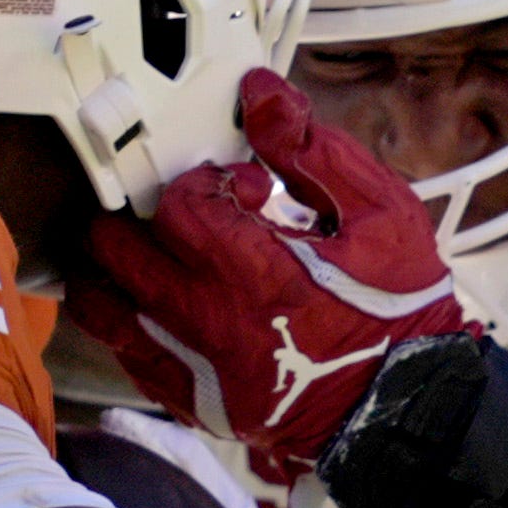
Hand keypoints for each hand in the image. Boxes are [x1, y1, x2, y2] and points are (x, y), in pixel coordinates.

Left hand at [68, 70, 466, 463]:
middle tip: (179, 214)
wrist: (405, 410)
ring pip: (102, 307)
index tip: (241, 192)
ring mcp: (194, 370)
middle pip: (114, 249)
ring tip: (149, 253)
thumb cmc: (399, 315)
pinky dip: (131, 321)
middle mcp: (211, 324)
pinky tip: (166, 304)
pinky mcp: (193, 402)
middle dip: (141, 215)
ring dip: (116, 268)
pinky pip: (125, 355)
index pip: (176, 205)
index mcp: (258, 274)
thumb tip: (263, 96)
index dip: (205, 183)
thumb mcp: (381, 215)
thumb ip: (316, 152)